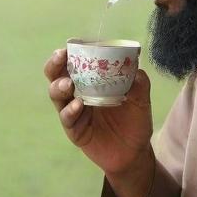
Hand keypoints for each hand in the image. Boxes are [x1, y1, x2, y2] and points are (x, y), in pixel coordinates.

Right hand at [43, 47, 153, 179]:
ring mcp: (74, 112)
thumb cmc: (135, 122)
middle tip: (60, 57)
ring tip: (69, 84)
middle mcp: (77, 94)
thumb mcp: (142, 101)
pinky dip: (70, 110)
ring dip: (59, 86)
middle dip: (55, 64)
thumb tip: (135, 68)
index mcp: (90, 82)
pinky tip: (78, 105)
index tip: (70, 44)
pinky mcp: (75, 131)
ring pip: (57, 95)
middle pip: (56, 75)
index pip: (74, 62)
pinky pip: (67, 118)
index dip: (69, 52)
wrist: (135, 153)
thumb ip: (139, 84)